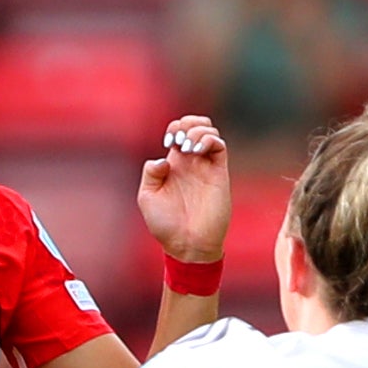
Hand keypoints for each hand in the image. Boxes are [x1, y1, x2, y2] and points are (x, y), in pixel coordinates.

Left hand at [139, 116, 230, 268]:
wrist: (188, 244)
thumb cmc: (166, 226)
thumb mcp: (148, 197)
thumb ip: (150, 174)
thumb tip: (163, 159)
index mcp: (174, 165)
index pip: (179, 132)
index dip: (174, 128)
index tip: (169, 142)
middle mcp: (191, 162)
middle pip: (196, 125)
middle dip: (188, 122)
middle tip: (180, 138)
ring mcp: (206, 167)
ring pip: (210, 131)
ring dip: (198, 130)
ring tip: (188, 147)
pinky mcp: (219, 174)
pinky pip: (220, 146)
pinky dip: (209, 139)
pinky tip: (197, 150)